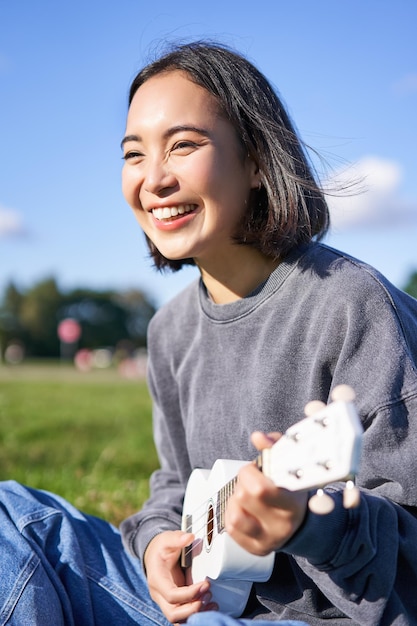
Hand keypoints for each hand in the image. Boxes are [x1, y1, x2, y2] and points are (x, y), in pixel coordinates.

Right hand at [144, 530, 216, 622]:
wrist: (154, 555)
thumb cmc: (161, 548)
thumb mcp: (166, 539)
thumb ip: (177, 538)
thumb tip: (189, 537)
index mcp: (157, 580)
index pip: (171, 595)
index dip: (189, 594)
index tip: (205, 584)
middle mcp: (159, 595)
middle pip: (173, 613)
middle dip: (193, 608)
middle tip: (209, 595)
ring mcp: (166, 601)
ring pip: (178, 618)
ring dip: (196, 614)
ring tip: (212, 603)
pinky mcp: (174, 603)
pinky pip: (183, 616)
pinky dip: (195, 615)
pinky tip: (209, 607)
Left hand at [225, 432, 307, 555]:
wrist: (301, 520)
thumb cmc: (291, 487)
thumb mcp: (288, 463)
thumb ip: (274, 446)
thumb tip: (258, 437)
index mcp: (293, 502)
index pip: (262, 489)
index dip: (251, 472)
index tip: (257, 467)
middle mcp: (282, 524)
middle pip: (245, 496)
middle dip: (243, 481)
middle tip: (252, 478)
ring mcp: (269, 539)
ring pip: (235, 515)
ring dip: (236, 500)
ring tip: (247, 494)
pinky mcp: (256, 548)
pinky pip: (231, 528)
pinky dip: (233, 514)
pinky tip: (244, 508)